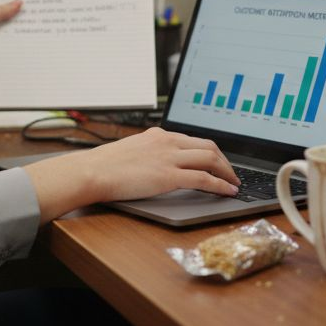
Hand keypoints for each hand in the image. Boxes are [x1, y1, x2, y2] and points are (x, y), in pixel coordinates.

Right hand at [23, 127, 240, 222]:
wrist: (92, 171)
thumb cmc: (103, 166)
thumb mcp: (130, 150)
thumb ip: (146, 153)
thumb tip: (154, 163)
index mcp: (157, 134)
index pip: (193, 139)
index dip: (210, 151)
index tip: (217, 161)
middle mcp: (167, 141)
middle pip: (208, 145)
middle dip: (224, 160)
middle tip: (231, 173)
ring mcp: (169, 158)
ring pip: (211, 159)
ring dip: (227, 172)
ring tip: (234, 183)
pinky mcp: (169, 176)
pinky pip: (204, 178)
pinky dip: (220, 185)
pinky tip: (227, 191)